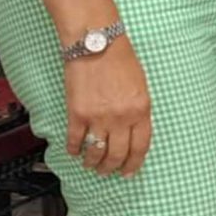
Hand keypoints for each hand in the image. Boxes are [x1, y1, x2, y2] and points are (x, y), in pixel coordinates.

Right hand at [64, 38, 151, 176]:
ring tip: (91, 165)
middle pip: (117, 154)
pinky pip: (75, 140)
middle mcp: (121, 117)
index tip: (129, 172)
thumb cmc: (120, 59)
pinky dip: (74, 149)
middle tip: (107, 172)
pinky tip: (74, 151)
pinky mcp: (77, 113)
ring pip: (96, 151)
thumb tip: (133, 131)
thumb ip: (139, 110)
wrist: (96, 43)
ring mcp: (99, 117)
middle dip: (112, 167)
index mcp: (141, 110)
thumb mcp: (141, 86)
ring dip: (93, 162)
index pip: (140, 146)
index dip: (134, 163)